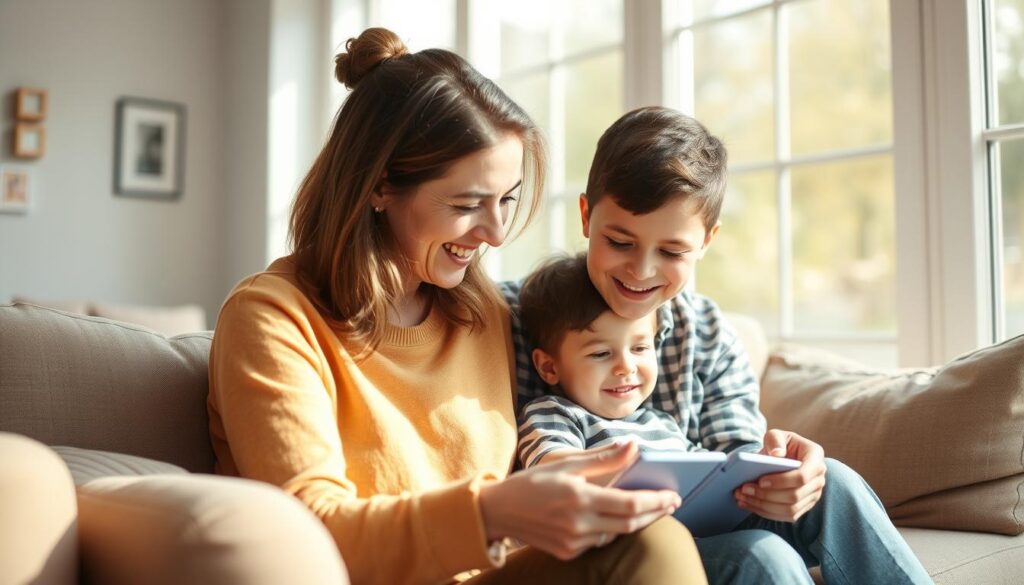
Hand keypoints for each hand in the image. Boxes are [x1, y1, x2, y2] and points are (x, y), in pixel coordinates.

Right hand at [479, 441, 680, 560]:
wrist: (497, 512)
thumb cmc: (531, 483)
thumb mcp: (566, 464)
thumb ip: (603, 458)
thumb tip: (634, 446)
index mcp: (579, 498)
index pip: (629, 504)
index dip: (656, 501)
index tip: (673, 495)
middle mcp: (578, 524)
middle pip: (630, 524)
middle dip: (655, 513)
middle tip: (671, 503)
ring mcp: (572, 542)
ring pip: (616, 535)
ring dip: (634, 522)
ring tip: (649, 508)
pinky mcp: (567, 553)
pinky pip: (598, 542)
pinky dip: (610, 530)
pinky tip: (615, 519)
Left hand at [733, 429, 826, 521]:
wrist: (783, 457)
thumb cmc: (780, 444)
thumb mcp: (776, 435)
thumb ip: (775, 440)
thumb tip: (777, 454)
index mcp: (815, 458)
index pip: (802, 476)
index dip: (782, 481)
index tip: (761, 481)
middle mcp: (818, 479)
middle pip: (795, 496)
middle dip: (767, 495)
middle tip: (744, 489)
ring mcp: (813, 495)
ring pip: (790, 509)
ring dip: (763, 506)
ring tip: (742, 497)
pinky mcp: (803, 507)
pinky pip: (786, 516)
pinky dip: (766, 512)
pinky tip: (748, 504)